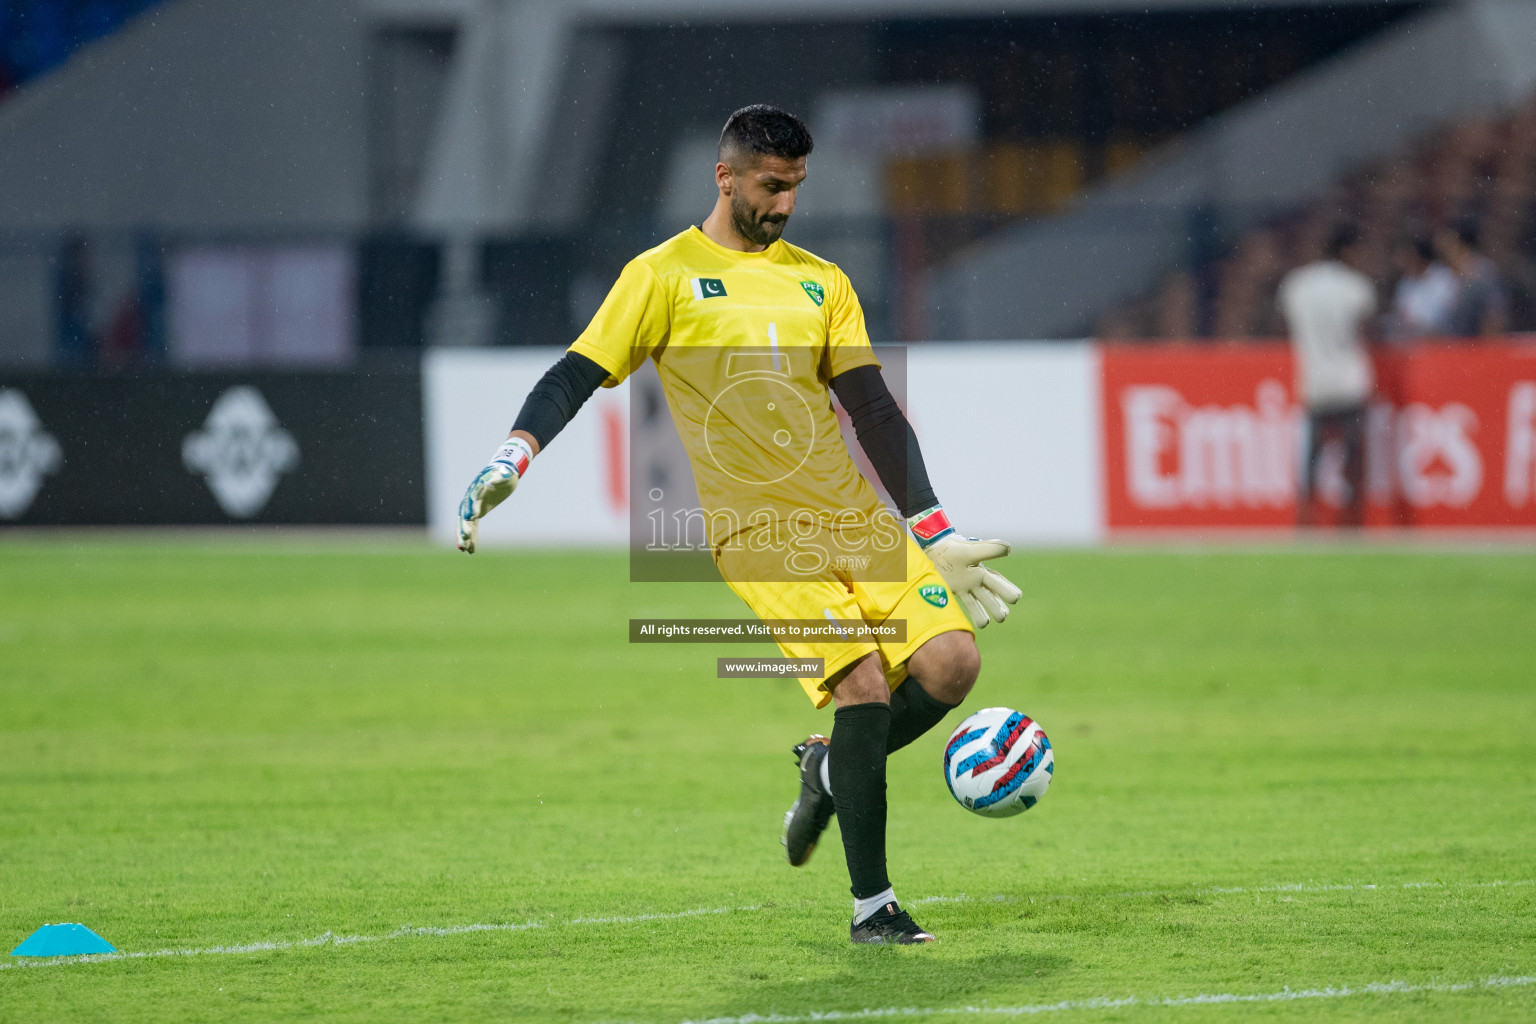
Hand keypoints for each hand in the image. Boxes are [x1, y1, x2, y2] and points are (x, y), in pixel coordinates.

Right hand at [457, 438, 533, 553]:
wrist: (503, 470)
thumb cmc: (505, 472)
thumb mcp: (506, 473)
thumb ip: (501, 476)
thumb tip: (497, 477)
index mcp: (477, 488)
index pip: (472, 501)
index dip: (471, 510)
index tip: (470, 519)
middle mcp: (471, 498)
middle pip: (464, 515)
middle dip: (463, 529)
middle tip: (463, 543)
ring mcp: (473, 505)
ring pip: (466, 523)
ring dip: (465, 537)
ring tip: (464, 550)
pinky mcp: (478, 511)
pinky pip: (472, 526)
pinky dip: (471, 536)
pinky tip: (469, 549)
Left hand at [908, 505, 1020, 627]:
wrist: (934, 548)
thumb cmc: (953, 549)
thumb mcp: (971, 550)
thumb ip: (989, 549)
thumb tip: (1008, 549)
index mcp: (982, 571)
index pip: (998, 583)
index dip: (1007, 590)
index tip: (1016, 598)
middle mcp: (976, 580)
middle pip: (990, 597)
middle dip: (997, 607)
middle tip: (1002, 616)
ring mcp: (965, 587)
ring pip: (978, 603)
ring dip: (982, 613)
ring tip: (986, 622)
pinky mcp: (954, 590)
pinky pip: (964, 604)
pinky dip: (971, 613)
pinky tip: (977, 623)